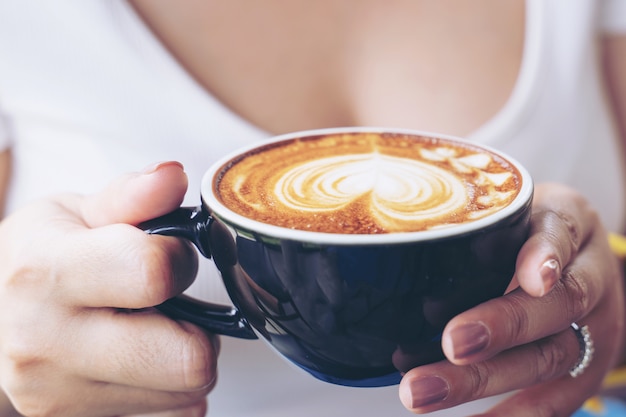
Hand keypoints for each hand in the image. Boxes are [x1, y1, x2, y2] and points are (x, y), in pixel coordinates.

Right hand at [0, 162, 217, 416]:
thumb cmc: (37, 258)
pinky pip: (167, 416)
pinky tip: (137, 362)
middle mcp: (46, 343)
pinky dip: (166, 391)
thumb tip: (174, 176)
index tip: (169, 256)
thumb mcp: (75, 211)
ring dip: (183, 362)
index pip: (154, 274)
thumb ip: (132, 195)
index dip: (179, 261)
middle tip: (171, 309)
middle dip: (199, 331)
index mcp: (46, 272)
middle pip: (188, 360)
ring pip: (186, 395)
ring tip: (147, 332)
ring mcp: (57, 395)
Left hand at [398, 183, 625, 415]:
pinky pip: (554, 401)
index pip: (561, 233)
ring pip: (548, 357)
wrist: (580, 262)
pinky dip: (510, 416)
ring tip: (421, 392)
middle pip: (559, 305)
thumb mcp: (514, 207)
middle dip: (503, 326)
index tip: (530, 275)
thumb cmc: (526, 231)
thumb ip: (479, 222)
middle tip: (450, 342)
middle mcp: (590, 277)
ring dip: (482, 380)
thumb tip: (409, 243)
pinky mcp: (585, 369)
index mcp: (569, 222)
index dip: (544, 255)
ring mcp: (592, 328)